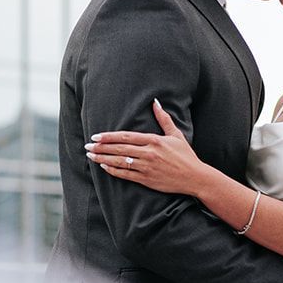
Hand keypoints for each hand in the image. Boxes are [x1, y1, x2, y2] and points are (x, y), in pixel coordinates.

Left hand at [87, 100, 207, 194]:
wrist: (195, 177)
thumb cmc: (186, 156)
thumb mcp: (175, 135)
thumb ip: (163, 118)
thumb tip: (155, 102)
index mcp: (154, 140)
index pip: (126, 137)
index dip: (109, 136)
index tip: (96, 135)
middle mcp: (148, 153)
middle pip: (119, 148)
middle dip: (101, 147)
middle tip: (87, 145)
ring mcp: (146, 167)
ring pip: (119, 162)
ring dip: (103, 158)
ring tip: (91, 156)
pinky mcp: (147, 179)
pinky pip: (126, 175)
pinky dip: (113, 171)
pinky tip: (104, 167)